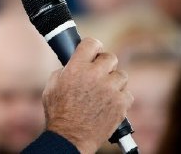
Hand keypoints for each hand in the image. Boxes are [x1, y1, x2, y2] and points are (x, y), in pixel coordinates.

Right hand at [42, 37, 133, 152]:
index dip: (93, 46)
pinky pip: (128, 93)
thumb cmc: (58, 112)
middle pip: (110, 57)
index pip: (91, 43)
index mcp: (76, 67)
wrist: (70, 137)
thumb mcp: (52, 85)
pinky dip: (120, 98)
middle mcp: (95, 75)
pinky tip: (110, 103)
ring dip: (114, 81)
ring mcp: (110, 90)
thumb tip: (75, 63)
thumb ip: (65, 70)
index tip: (93, 51)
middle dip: (104, 64)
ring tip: (105, 90)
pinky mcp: (121, 104)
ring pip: (121, 75)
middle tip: (99, 73)